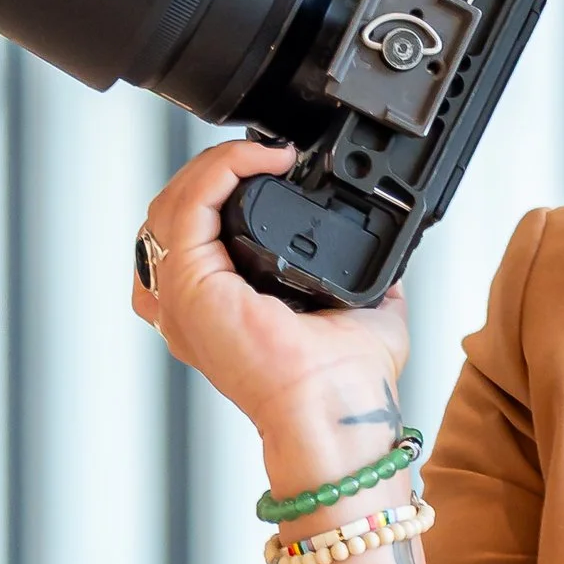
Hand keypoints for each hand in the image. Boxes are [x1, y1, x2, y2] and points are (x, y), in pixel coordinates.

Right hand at [132, 138, 412, 481]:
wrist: (336, 408)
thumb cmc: (345, 385)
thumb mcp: (363, 315)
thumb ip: (368, 283)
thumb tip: (390, 263)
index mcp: (217, 313)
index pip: (194, 236)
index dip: (223, 193)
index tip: (273, 170)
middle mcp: (189, 307)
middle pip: (173, 211)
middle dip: (216, 170)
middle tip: (267, 157)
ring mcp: (181, 298)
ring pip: (173, 203)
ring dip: (216, 166)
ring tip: (262, 155)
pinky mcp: (189, 284)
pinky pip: (189, 205)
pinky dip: (220, 170)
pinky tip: (260, 160)